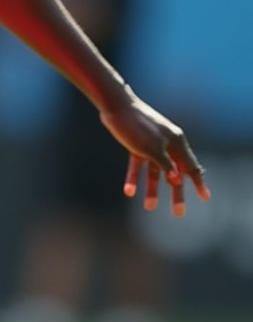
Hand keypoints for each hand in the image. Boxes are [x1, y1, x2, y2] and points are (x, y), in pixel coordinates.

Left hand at [99, 88, 209, 216]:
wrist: (116, 108)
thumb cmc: (138, 127)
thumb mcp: (153, 149)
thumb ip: (165, 165)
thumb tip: (177, 180)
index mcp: (177, 142)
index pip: (191, 166)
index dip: (198, 183)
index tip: (205, 198)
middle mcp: (166, 144)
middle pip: (174, 173)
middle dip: (176, 193)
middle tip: (178, 213)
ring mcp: (151, 146)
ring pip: (155, 172)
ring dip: (153, 189)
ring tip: (149, 207)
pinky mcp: (136, 146)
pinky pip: (138, 166)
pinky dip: (134, 178)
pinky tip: (129, 192)